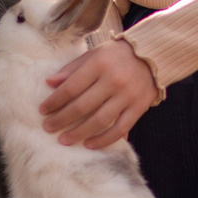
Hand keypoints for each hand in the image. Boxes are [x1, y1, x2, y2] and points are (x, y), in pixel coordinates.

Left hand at [42, 39, 159, 148]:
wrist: (154, 55)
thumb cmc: (118, 54)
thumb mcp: (94, 54)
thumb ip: (73, 68)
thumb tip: (50, 83)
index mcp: (100, 64)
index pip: (71, 87)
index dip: (55, 101)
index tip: (43, 110)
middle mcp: (113, 81)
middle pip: (82, 106)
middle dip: (62, 119)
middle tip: (48, 128)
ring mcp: (127, 96)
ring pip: (99, 121)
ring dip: (79, 133)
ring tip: (64, 140)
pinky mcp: (139, 108)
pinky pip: (120, 129)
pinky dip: (104, 139)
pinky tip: (89, 144)